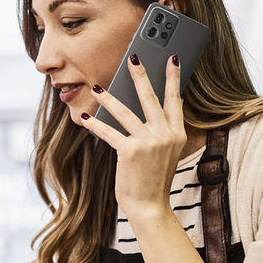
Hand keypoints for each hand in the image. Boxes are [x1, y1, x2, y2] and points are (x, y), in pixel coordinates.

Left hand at [80, 53, 186, 220]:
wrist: (150, 206)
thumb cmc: (154, 179)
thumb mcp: (168, 153)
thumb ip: (167, 130)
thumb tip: (165, 104)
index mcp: (177, 133)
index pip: (175, 99)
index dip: (173, 77)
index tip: (173, 58)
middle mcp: (166, 135)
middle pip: (151, 97)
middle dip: (140, 74)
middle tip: (133, 56)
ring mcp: (149, 142)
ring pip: (125, 111)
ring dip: (108, 97)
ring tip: (96, 87)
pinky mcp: (131, 151)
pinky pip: (109, 132)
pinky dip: (95, 124)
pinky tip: (84, 117)